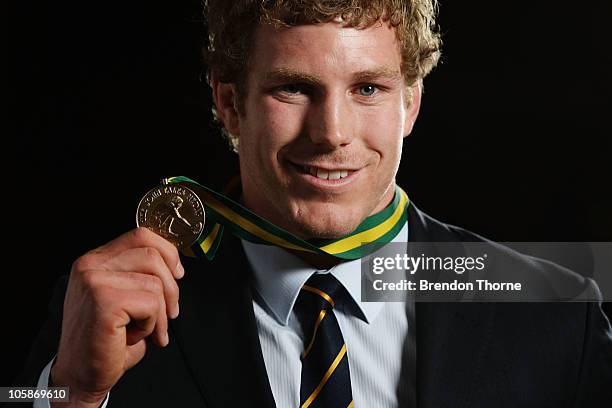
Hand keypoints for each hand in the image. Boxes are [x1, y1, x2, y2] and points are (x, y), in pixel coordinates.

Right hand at [49, 227, 183, 406]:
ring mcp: (94, 281)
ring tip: (146, 329)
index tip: (178, 274)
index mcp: (95, 260)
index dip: (168, 252)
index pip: (141, 235)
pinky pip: (151, 303)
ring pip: (156, 282)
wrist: (82, 375)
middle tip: (169, 315)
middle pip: (153, 255)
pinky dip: (152, 324)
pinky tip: (133, 336)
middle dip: (172, 289)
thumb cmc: (108, 339)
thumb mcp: (124, 296)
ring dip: (160, 312)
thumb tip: (176, 264)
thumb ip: (139, 273)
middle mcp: (90, 265)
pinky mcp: (103, 301)